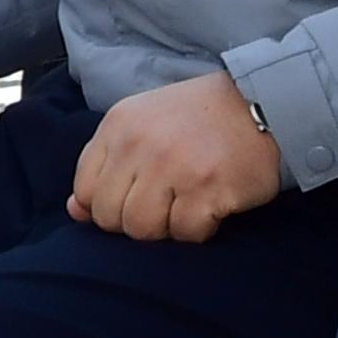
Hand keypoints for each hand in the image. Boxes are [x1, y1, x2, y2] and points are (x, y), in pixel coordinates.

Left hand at [67, 72, 284, 243]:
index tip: (133, 199)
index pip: (85, 190)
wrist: (262, 103)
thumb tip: (74, 211)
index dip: (106, 206)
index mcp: (118, 126)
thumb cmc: (199, 119)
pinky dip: (199, 228)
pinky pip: (184, 234)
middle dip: (135, 221)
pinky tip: (211, 205)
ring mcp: (173, 166)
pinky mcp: (207, 188)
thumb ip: (106, 164)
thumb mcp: (143, 125)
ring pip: (143, 230)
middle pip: (110, 217)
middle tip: (165, 204)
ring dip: (166, 227)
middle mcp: (140, 144)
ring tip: (187, 204)